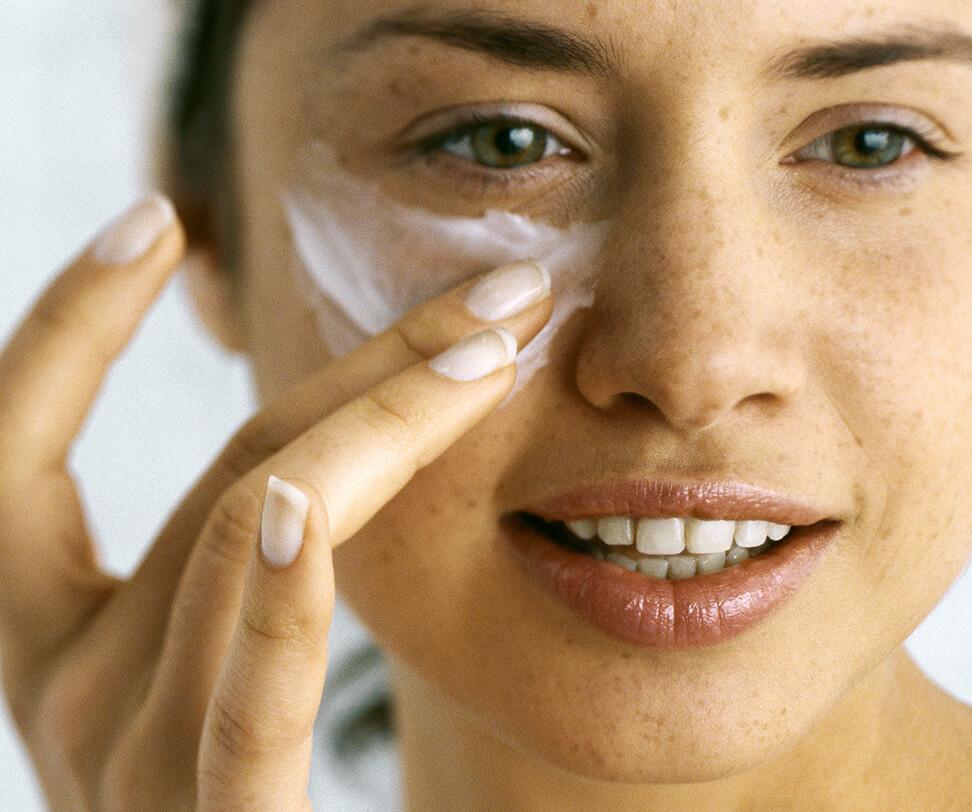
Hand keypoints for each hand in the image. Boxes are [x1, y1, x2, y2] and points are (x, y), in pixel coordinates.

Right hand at [0, 195, 552, 809]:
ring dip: (384, 419)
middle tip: (498, 287)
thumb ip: (246, 575)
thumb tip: (320, 450)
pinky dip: (279, 588)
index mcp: (60, 652)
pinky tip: (315, 502)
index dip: (64, 326)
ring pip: (256, 530)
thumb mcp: (220, 669)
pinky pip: (248, 691)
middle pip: (227, 468)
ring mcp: (130, 772)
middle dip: (361, 357)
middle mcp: (67, 702)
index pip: (17, 455)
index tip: (157, 217)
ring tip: (500, 341)